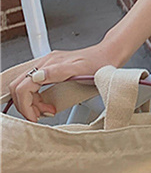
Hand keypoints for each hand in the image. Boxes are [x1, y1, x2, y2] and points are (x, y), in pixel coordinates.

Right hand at [8, 40, 123, 122]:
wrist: (109, 55)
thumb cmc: (99, 63)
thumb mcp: (80, 70)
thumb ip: (57, 72)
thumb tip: (36, 77)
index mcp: (50, 64)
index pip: (23, 87)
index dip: (26, 106)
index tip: (36, 117)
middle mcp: (45, 63)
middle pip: (19, 87)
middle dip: (27, 105)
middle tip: (41, 115)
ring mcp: (47, 66)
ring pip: (24, 86)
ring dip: (31, 102)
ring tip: (47, 110)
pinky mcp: (50, 69)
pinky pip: (32, 85)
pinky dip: (36, 97)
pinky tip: (48, 103)